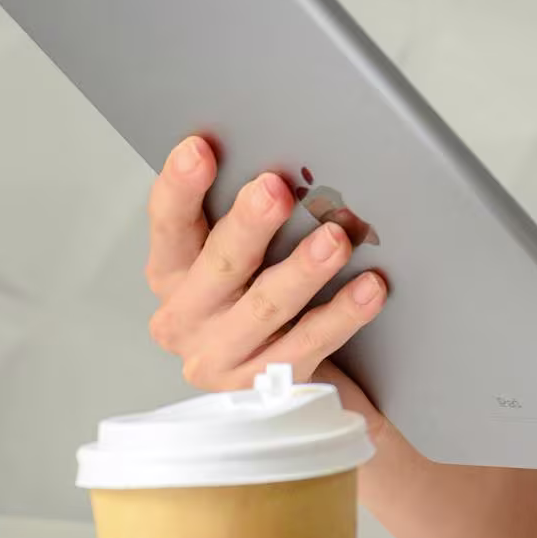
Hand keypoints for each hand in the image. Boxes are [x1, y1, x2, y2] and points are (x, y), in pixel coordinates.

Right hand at [145, 133, 389, 403]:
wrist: (282, 388)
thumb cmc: (256, 301)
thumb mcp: (239, 260)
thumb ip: (247, 219)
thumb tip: (289, 168)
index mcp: (172, 274)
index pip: (169, 224)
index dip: (181, 186)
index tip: (199, 149)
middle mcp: (188, 317)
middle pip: (220, 265)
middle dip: (249, 225)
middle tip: (275, 191)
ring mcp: (222, 356)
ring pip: (266, 306)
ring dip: (303, 269)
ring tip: (335, 239)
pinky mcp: (264, 387)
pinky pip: (308, 345)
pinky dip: (341, 314)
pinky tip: (368, 289)